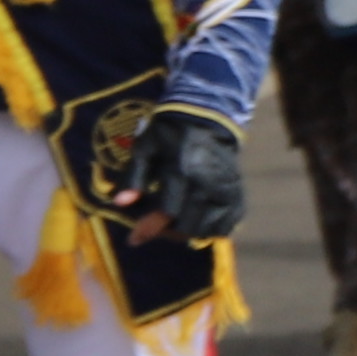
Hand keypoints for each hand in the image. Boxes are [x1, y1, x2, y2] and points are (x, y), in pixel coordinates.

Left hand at [120, 108, 247, 248]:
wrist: (207, 116)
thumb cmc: (170, 134)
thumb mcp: (144, 149)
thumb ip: (133, 176)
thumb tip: (120, 204)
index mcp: (182, 170)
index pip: (167, 212)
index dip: (149, 229)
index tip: (133, 238)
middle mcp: (208, 182)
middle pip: (188, 225)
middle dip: (167, 232)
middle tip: (155, 225)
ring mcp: (226, 188)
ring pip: (208, 229)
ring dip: (188, 231)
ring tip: (174, 223)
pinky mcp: (236, 191)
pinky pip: (228, 223)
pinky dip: (212, 228)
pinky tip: (198, 220)